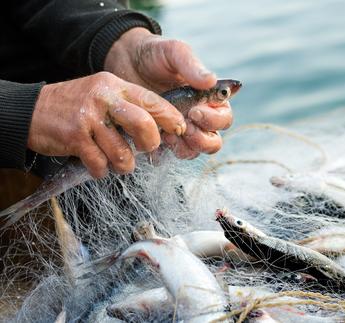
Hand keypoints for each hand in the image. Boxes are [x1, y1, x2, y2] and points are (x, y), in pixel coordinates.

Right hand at [28, 72, 185, 177]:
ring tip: (119, 161)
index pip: (153, 101)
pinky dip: (102, 170)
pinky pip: (100, 164)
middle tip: (147, 150)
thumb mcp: (104, 94)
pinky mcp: (75, 137)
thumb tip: (163, 128)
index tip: (179, 131)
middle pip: (144, 124)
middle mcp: (104, 98)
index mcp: (116, 86)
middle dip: (150, 144)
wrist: (32, 110)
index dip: (171, 119)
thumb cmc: (77, 106)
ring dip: (124, 164)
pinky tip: (98, 165)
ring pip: (123, 152)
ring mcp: (89, 118)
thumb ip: (131, 106)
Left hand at [104, 28, 231, 158]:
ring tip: (168, 134)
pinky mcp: (162, 137)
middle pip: (214, 141)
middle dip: (202, 138)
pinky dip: (166, 151)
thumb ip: (192, 66)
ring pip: (195, 151)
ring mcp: (181, 128)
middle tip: (184, 126)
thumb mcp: (174, 52)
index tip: (195, 110)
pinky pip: (170, 153)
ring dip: (185, 147)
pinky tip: (155, 138)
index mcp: (210, 98)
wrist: (124, 59)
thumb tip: (212, 80)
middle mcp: (199, 116)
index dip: (215, 120)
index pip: (224, 117)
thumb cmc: (155, 54)